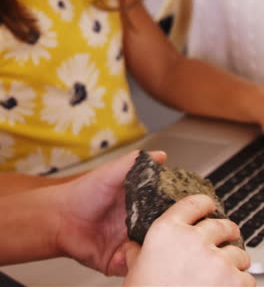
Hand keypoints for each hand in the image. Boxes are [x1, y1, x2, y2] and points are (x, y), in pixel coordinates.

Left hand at [54, 150, 165, 275]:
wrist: (58, 217)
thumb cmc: (83, 192)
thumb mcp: (111, 172)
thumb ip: (135, 162)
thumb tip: (160, 155)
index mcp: (138, 203)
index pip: (164, 209)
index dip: (173, 210)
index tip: (182, 210)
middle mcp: (136, 224)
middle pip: (160, 232)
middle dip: (165, 235)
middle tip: (168, 232)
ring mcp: (126, 243)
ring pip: (148, 251)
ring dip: (150, 251)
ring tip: (145, 243)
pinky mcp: (116, 261)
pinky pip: (131, 266)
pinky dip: (132, 264)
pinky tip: (126, 254)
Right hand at [123, 194, 255, 286]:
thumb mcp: (135, 268)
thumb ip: (135, 251)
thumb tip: (132, 246)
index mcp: (167, 230)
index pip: (194, 202)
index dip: (206, 204)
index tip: (210, 207)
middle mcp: (193, 239)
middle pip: (221, 225)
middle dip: (227, 231)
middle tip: (227, 237)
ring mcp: (215, 259)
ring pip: (238, 252)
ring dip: (235, 261)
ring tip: (227, 271)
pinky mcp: (233, 281)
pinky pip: (247, 277)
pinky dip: (241, 283)